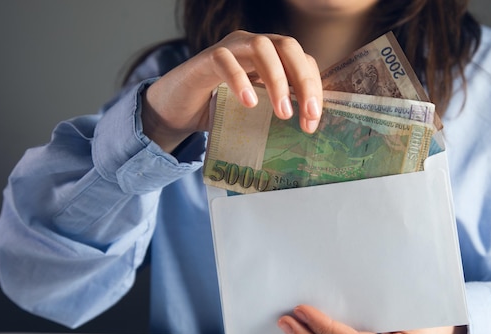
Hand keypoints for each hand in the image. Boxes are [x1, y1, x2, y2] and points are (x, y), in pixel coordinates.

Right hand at [141, 30, 322, 152]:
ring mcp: (230, 48)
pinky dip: (240, 80)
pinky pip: (225, 60)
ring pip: (262, 47)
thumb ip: (277, 111)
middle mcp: (253, 45)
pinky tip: (249, 103)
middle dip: (304, 81)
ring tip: (282, 113)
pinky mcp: (205, 59)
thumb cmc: (219, 109)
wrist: (176, 111)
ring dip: (278, 80)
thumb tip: (309, 131)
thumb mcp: (256, 112)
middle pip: (289, 47)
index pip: (303, 61)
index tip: (313, 121)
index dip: (314, 88)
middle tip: (306, 115)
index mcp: (271, 57)